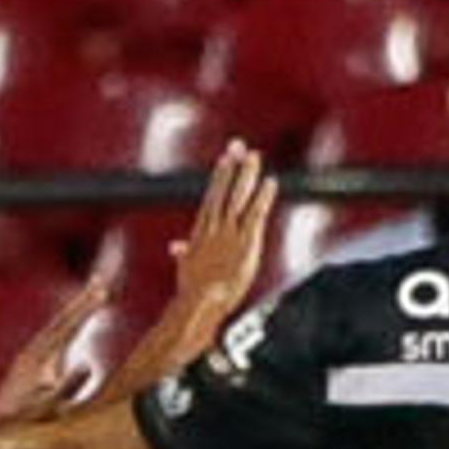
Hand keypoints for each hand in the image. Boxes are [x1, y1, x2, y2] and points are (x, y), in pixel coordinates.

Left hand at [0, 270, 111, 430]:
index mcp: (44, 355)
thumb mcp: (49, 406)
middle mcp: (37, 347)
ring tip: (92, 293)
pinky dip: (67, 320)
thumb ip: (68, 387)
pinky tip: (73, 320)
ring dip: (76, 307)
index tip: (104, 292)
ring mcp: (32, 351)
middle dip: (84, 299)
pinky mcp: (30, 358)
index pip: (70, 325)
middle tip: (102, 280)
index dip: (88, 308)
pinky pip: (53, 331)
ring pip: (58, 323)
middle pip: (64, 317)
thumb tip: (88, 365)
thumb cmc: (24, 418)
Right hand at [162, 140, 280, 332]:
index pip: (212, 197)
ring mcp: (229, 233)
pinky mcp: (245, 242)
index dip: (220, 177)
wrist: (199, 303)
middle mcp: (215, 227)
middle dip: (232, 167)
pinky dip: (263, 197)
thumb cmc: (192, 292)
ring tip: (254, 156)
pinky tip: (271, 182)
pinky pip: (255, 214)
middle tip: (239, 145)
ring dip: (247, 175)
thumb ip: (183, 253)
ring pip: (238, 197)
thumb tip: (176, 247)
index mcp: (202, 232)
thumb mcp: (185, 268)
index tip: (226, 159)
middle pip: (224, 190)